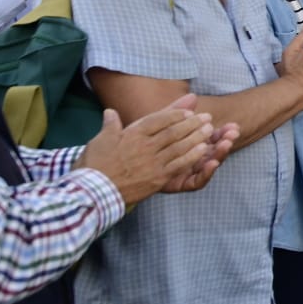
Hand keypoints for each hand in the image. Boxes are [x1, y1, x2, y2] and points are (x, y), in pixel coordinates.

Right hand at [77, 93, 236, 205]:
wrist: (92, 192)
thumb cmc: (94, 165)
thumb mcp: (99, 140)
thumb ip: (110, 124)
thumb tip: (111, 111)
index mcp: (132, 134)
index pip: (158, 119)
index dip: (175, 114)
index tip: (188, 111)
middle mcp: (145, 146)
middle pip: (173, 131)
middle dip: (192, 123)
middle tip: (207, 117)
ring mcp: (152, 162)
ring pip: (179, 146)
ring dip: (196, 137)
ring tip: (209, 130)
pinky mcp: (157, 178)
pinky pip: (179, 164)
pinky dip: (192, 155)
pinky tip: (203, 150)